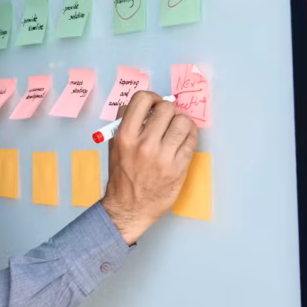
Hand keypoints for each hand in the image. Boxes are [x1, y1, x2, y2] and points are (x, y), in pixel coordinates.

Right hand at [100, 91, 197, 244]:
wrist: (129, 207)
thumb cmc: (122, 176)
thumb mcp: (114, 146)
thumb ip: (126, 123)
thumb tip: (146, 105)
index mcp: (125, 136)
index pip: (142, 99)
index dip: (152, 98)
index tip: (154, 105)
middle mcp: (144, 145)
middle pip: (166, 108)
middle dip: (168, 110)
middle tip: (166, 119)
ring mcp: (163, 157)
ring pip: (183, 122)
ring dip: (181, 122)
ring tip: (176, 129)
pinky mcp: (179, 167)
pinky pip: (191, 140)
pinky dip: (189, 135)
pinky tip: (183, 139)